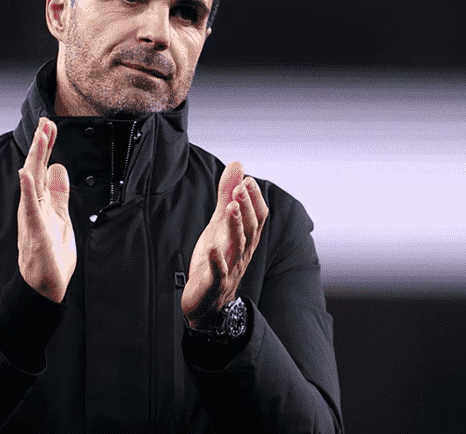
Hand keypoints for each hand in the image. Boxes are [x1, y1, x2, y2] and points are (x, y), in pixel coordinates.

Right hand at [17, 117, 75, 303]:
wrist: (44, 288)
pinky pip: (31, 209)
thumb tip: (59, 169)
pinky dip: (28, 190)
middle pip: (36, 170)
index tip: (50, 125)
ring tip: (39, 138)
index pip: (43, 168)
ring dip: (35, 159)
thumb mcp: (61, 219)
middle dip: (42, 145)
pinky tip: (26, 174)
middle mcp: (33, 207)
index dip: (47, 147)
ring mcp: (33, 218)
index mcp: (41, 203)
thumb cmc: (51, 256)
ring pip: (32, 184)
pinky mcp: (35, 232)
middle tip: (45, 121)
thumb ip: (59, 195)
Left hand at [181, 161, 268, 328]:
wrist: (206, 302)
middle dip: (246, 207)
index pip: (259, 217)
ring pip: (238, 247)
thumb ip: (227, 195)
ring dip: (235, 226)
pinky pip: (218, 272)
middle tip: (240, 187)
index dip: (254, 199)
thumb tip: (238, 165)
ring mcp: (230, 268)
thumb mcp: (219, 224)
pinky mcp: (214, 283)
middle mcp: (242, 253)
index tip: (247, 179)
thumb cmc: (216, 260)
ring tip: (230, 207)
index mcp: (245, 239)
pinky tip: (213, 248)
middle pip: (251, 229)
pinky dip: (217, 260)